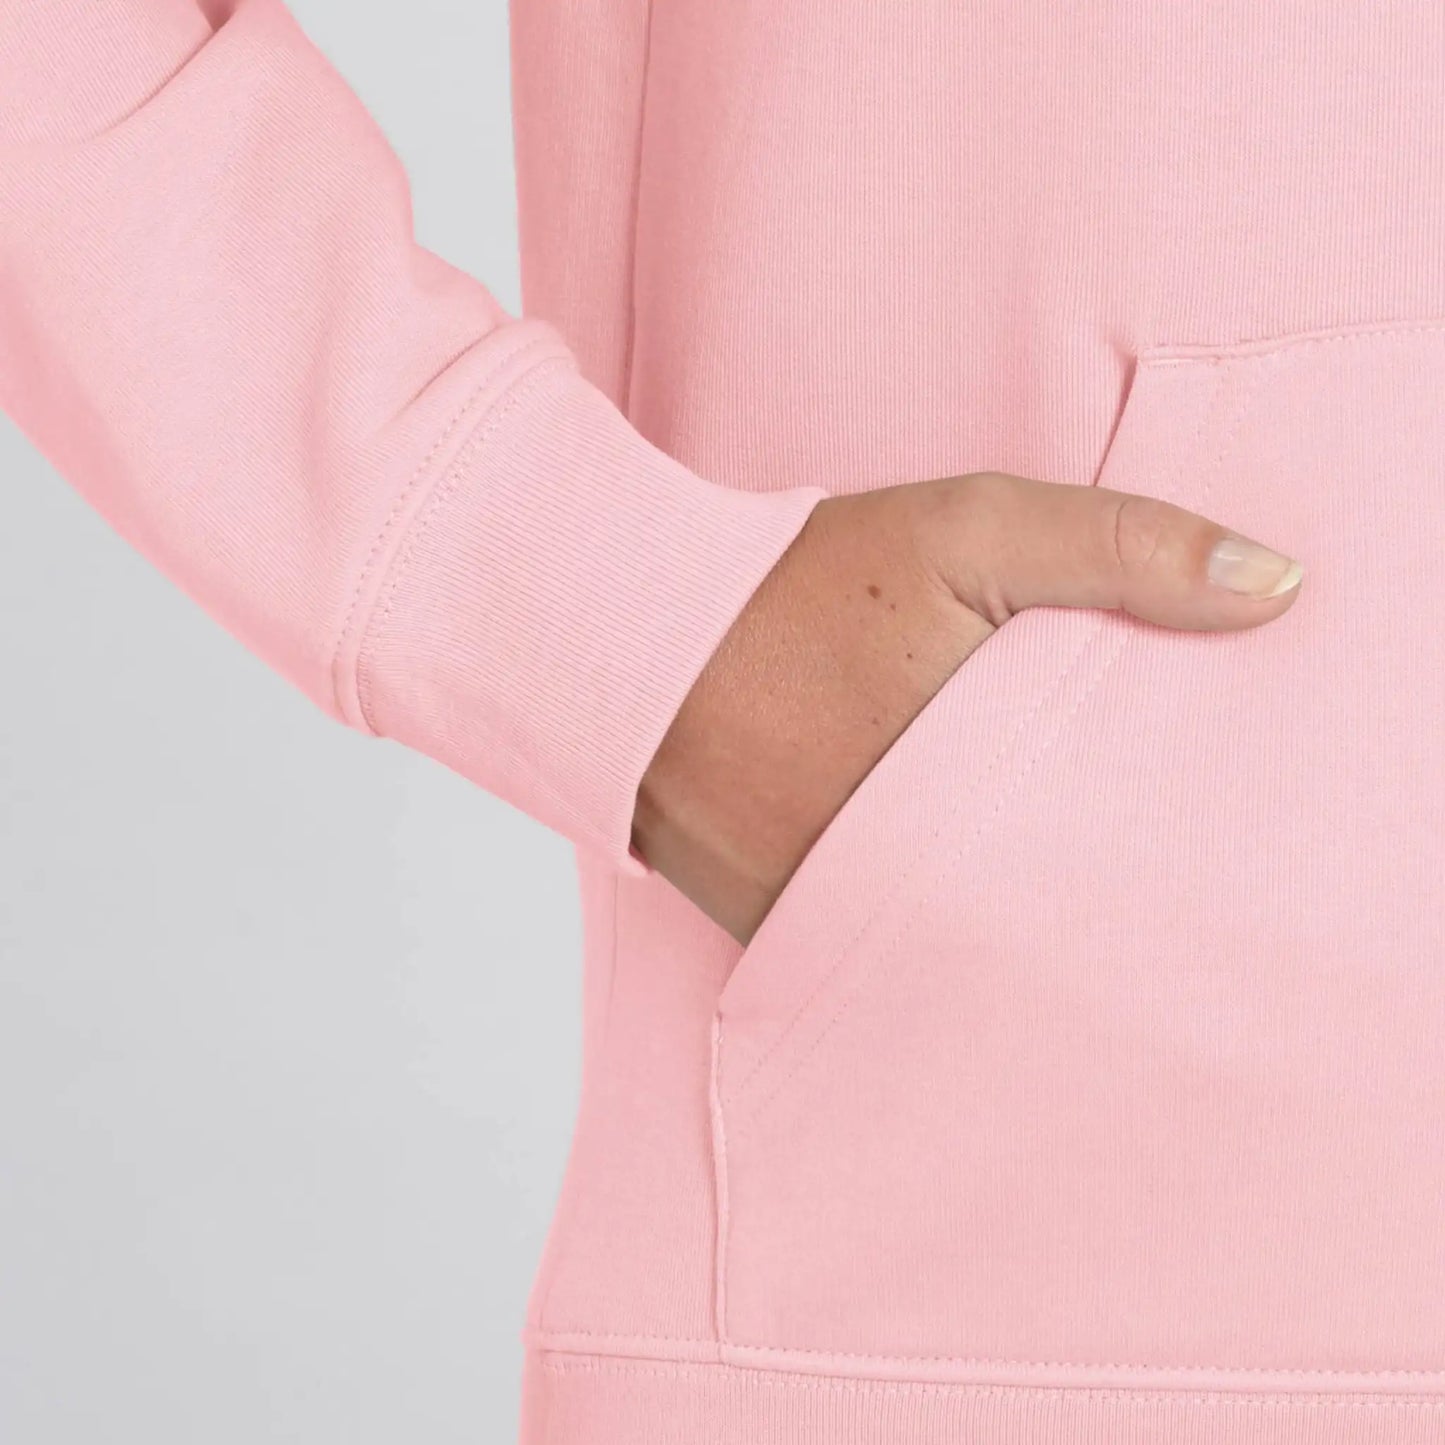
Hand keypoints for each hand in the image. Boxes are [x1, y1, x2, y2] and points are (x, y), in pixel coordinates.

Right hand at [631, 472, 1303, 945]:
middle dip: (1090, 900)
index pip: (1114, 859)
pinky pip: (876, 955)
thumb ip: (1125, 549)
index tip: (1211, 851)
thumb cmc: (797, 582)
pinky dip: (914, 931)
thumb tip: (1280, 586)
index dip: (1165, 855)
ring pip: (961, 951)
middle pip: (1044, 921)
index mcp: (978, 795)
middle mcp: (910, 883)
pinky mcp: (785, 933)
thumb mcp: (967, 533)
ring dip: (999, 923)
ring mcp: (839, 922)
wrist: (632, 640)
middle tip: (1129, 877)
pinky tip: (936, 892)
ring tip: (1034, 889)